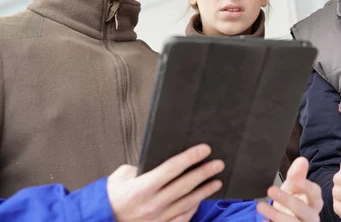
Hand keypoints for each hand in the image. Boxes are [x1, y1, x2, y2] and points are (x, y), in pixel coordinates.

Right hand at [107, 144, 223, 221]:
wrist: (99, 220)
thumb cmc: (111, 196)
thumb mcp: (122, 176)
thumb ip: (143, 167)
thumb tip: (163, 161)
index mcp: (141, 188)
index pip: (172, 168)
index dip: (190, 157)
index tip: (205, 149)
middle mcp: (151, 204)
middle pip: (185, 185)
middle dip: (204, 172)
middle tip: (219, 163)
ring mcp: (157, 219)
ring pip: (187, 202)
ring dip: (204, 191)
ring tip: (217, 180)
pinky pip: (182, 218)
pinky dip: (193, 208)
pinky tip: (201, 200)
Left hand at [257, 157, 322, 221]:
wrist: (288, 217)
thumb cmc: (293, 200)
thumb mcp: (293, 186)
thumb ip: (297, 174)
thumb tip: (302, 160)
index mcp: (314, 201)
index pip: (315, 193)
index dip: (306, 187)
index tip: (294, 181)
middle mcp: (311, 215)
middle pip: (303, 209)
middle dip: (286, 200)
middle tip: (270, 190)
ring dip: (276, 214)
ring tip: (260, 206)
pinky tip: (265, 221)